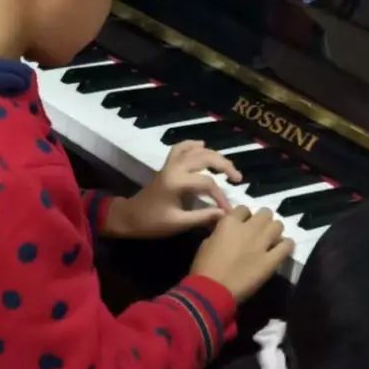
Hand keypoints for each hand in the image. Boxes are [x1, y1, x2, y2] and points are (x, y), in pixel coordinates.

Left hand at [105, 140, 242, 238]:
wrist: (130, 216)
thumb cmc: (153, 222)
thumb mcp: (179, 224)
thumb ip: (202, 217)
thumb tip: (225, 214)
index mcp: (177, 182)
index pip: (207, 183)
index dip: (221, 196)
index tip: (230, 211)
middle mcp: (175, 168)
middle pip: (204, 157)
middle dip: (223, 165)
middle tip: (238, 177)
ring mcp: (170, 164)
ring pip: (194, 150)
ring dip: (213, 154)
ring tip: (227, 166)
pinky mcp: (167, 165)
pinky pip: (181, 148)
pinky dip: (193, 144)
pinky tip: (203, 145)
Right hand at [191, 206, 293, 301]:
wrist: (213, 289)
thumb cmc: (204, 266)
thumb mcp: (207, 241)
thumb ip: (221, 232)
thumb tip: (227, 231)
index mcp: (230, 222)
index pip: (243, 208)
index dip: (244, 216)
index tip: (243, 223)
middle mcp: (249, 228)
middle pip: (265, 213)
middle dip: (263, 219)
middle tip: (260, 229)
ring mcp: (261, 244)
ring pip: (278, 225)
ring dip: (275, 230)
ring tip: (272, 238)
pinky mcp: (270, 261)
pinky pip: (286, 247)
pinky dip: (286, 245)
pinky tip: (283, 247)